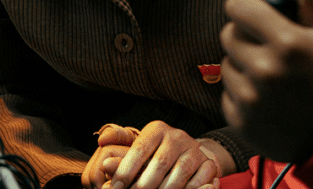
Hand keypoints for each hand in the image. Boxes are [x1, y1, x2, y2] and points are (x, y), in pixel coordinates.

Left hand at [86, 120, 226, 188]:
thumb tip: (103, 156)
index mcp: (157, 130)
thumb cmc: (156, 157)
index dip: (125, 170)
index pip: (139, 149)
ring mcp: (194, 149)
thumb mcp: (139, 154)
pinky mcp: (209, 163)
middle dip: (144, 185)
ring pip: (180, 172)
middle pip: (160, 163)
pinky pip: (200, 179)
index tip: (115, 188)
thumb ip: (122, 158)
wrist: (189, 157)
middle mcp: (177, 136)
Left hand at [220, 0, 312, 163]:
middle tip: (273, 48)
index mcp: (287, 42)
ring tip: (273, 76)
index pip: (237, 5)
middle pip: (228, 33)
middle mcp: (265, 70)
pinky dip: (242, 93)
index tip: (261, 15)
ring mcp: (250, 99)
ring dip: (244, 65)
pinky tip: (268, 98)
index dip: (248, 6)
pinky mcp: (241, 122)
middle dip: (247, 35)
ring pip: (226, 63)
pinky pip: (227, 93)